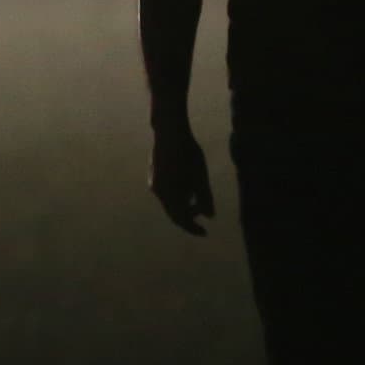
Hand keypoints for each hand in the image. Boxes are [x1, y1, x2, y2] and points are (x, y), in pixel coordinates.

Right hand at [148, 121, 215, 235]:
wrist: (170, 131)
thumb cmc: (188, 153)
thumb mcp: (201, 176)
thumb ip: (205, 198)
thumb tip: (210, 217)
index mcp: (169, 195)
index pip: (181, 219)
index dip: (193, 228)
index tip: (205, 233)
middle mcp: (158, 192)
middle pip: (174, 212)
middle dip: (189, 216)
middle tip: (203, 218)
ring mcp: (154, 183)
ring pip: (170, 201)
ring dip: (184, 205)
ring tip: (197, 200)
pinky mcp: (155, 173)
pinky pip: (166, 191)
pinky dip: (178, 195)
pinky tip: (187, 187)